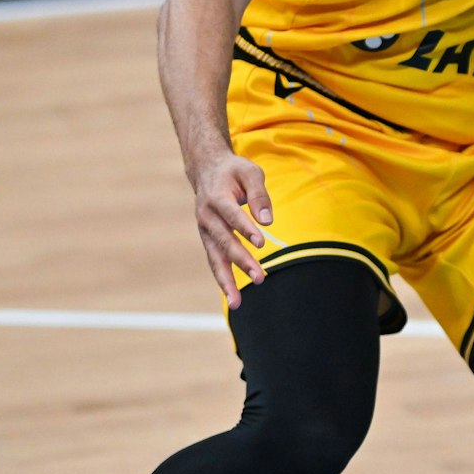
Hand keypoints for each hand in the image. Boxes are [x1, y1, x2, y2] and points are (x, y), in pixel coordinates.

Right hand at [189, 151, 273, 307]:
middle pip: (224, 242)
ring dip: (227, 281)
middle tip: (259, 277)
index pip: (233, 216)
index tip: (262, 242)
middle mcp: (207, 217)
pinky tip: (233, 296)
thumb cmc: (233, 172)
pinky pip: (215, 261)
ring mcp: (205, 230)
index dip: (246, 229)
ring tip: (236, 303)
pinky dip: (223, 279)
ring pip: (215, 259)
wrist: (207, 170)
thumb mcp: (249, 172)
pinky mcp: (208, 239)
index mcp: (216, 198)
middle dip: (242, 261)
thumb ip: (259, 194)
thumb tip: (268, 221)